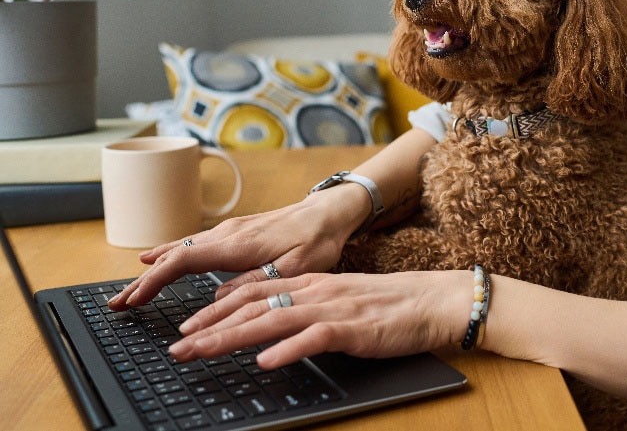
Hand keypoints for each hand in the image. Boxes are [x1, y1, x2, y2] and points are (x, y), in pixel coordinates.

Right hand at [108, 185, 371, 310]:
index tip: (135, 300)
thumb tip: (217, 298)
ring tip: (130, 290)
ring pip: (180, 250)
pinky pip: (192, 244)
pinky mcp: (234, 231)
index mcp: (238, 244)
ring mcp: (228, 230)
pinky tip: (155, 259)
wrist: (329, 211)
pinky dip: (169, 255)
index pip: (183, 262)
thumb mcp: (294, 267)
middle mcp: (227, 233)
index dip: (154, 282)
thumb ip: (256, 282)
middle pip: (173, 257)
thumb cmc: (317, 239)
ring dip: (153, 270)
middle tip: (118, 305)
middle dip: (143, 282)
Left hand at [168, 271, 470, 368]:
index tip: (187, 326)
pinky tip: (265, 361)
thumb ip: (305, 309)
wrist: (430, 301)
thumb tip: (271, 329)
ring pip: (272, 320)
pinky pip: (313, 337)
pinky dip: (287, 349)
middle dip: (211, 326)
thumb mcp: (339, 300)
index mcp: (310, 283)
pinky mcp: (352, 328)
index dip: (216, 308)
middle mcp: (315, 292)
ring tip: (202, 351)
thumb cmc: (387, 306)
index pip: (253, 292)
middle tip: (178, 346)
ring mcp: (332, 308)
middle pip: (252, 306)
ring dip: (232, 337)